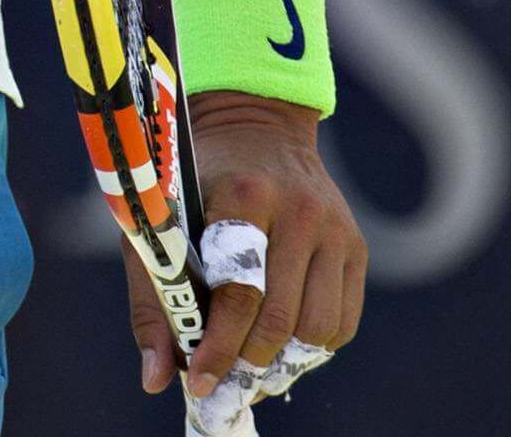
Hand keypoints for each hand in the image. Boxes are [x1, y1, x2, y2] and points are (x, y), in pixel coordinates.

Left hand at [122, 93, 363, 401]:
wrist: (253, 126)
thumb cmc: (192, 180)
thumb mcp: (159, 223)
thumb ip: (154, 300)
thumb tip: (155, 379)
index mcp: (243, 196)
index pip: (238, 292)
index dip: (218, 347)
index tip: (198, 383)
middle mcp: (298, 212)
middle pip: (281, 318)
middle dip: (248, 363)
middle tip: (223, 384)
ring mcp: (334, 230)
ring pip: (318, 329)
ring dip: (283, 362)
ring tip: (250, 371)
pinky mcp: (356, 247)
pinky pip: (342, 321)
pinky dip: (311, 347)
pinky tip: (280, 347)